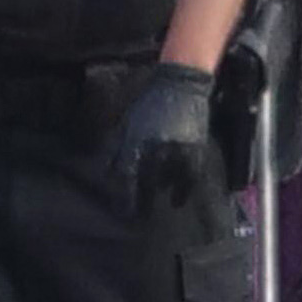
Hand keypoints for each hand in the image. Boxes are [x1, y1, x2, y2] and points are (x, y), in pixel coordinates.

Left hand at [111, 62, 223, 216]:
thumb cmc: (148, 100)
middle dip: (142, 203)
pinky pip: (189, 175)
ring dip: (163, 195)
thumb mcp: (125, 121)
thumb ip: (116, 146)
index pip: (127, 178)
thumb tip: (107, 169)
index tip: (124, 213)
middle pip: (146, 184)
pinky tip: (179, 200)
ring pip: (168, 181)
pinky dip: (184, 190)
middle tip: (140, 219)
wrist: (180, 83)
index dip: (125, 198)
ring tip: (160, 207)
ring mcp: (176, 149)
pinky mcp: (194, 147)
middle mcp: (155, 149)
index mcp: (135, 142)